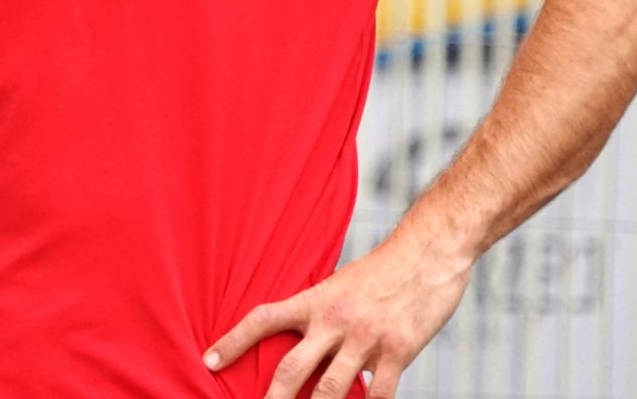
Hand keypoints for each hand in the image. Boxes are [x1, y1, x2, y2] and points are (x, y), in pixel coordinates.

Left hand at [204, 231, 471, 398]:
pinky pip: (379, 394)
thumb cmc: (382, 270)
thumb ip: (320, 314)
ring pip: (330, 390)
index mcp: (315, 300)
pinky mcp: (398, 350)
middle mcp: (335, 320)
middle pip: (292, 368)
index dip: (233, 340)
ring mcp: (366, 337)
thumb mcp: (340, 285)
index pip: (263, 319)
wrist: (427, 252)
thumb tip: (302, 341)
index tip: (208, 361)